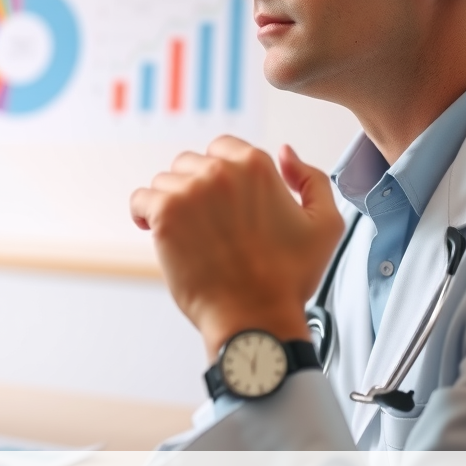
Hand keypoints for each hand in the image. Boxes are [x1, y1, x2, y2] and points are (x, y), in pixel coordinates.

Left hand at [129, 136, 343, 359]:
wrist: (255, 317)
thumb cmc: (286, 278)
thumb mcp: (325, 224)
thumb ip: (311, 180)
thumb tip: (287, 152)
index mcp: (256, 166)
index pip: (222, 148)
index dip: (220, 177)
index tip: (221, 203)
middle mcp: (221, 171)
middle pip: (190, 164)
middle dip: (195, 190)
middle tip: (209, 226)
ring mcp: (190, 191)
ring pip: (165, 182)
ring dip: (171, 204)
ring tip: (190, 236)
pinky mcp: (165, 214)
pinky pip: (140, 199)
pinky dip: (144, 214)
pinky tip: (155, 230)